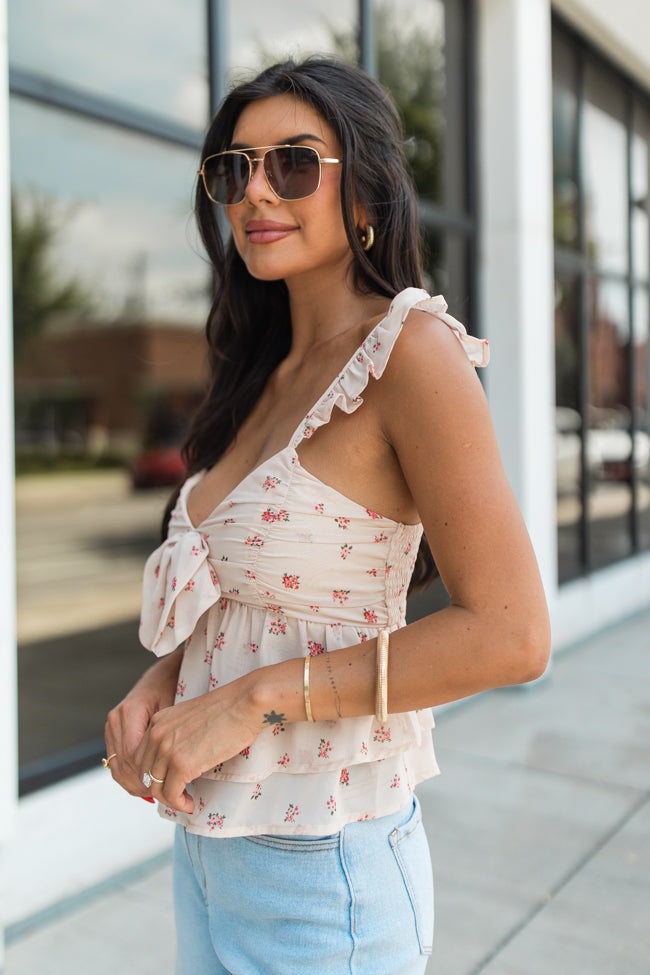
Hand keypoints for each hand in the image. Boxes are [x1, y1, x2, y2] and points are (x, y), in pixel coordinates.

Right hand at [104, 648, 181, 799]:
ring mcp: (111, 725)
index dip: (148, 776)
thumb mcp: (175, 707)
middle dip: (141, 784)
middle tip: (162, 798)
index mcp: (129, 712)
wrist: (162, 673)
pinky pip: (117, 761)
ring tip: (154, 795)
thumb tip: (174, 767)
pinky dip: (129, 776)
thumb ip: (169, 734)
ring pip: (116, 766)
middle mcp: (115, 719)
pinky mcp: (113, 731)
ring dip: (133, 784)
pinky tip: (145, 785)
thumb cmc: (173, 686)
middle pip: (122, 765)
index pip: (132, 756)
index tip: (166, 787)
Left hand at [133, 673, 262, 814]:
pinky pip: (171, 795)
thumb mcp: (190, 717)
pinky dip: (179, 804)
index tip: (168, 782)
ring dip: (170, 800)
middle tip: (177, 795)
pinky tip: (191, 803)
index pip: (141, 758)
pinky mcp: (182, 764)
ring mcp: (168, 750)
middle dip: (159, 789)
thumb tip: (177, 758)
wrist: (244, 704)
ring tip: (185, 801)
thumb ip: (176, 734)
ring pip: (155, 788)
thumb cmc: (227, 709)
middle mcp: (157, 735)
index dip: (153, 775)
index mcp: (157, 722)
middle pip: (144, 775)